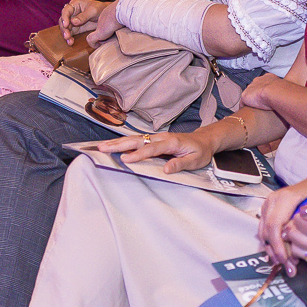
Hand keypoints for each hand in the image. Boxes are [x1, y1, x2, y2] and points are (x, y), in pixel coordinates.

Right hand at [60, 0, 117, 43]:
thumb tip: (73, 22)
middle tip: (67, 36)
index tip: (66, 25)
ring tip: (69, 41)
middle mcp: (71, 12)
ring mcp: (73, 21)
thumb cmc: (100, 9)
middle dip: (64, 28)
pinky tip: (71, 42)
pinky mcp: (75, 28)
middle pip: (63, 20)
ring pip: (65, 28)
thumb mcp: (93, 11)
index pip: (66, 10)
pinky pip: (70, 33)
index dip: (64, 18)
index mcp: (75, 5)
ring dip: (66, 34)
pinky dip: (70, 38)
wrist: (107, 15)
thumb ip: (83, 16)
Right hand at [95, 129, 214, 173]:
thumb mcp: (195, 161)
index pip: (151, 149)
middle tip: (103, 148)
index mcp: (171, 142)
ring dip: (118, 142)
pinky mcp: (154, 139)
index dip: (137, 154)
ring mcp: (156, 137)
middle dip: (119, 144)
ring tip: (102, 146)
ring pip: (135, 138)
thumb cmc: (200, 151)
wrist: (205, 140)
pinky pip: (137, 140)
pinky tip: (114, 146)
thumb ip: (180, 164)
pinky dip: (124, 143)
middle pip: (137, 140)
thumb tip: (166, 169)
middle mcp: (161, 137)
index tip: (125, 159)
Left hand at [238, 74, 296, 111]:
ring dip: (250, 102)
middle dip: (256, 95)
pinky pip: (242, 104)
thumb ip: (286, 93)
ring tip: (252, 111)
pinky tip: (246, 114)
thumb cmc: (284, 92)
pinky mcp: (245, 96)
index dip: (265, 91)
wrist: (275, 91)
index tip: (266, 97)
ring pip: (248, 96)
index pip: (264, 84)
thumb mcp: (287, 90)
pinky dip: (244, 108)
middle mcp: (258, 80)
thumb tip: (296, 98)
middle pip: (254, 88)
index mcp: (268, 78)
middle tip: (259, 105)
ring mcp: (250, 88)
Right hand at [258, 165, 306, 271]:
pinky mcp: (268, 211)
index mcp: (285, 198)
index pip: (275, 226)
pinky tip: (280, 254)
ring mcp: (269, 206)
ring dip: (273, 250)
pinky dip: (271, 244)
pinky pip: (264, 231)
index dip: (280, 246)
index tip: (287, 260)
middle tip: (288, 266)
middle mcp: (273, 201)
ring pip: (263, 233)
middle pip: (267, 232)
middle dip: (276, 252)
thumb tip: (299, 240)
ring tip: (285, 263)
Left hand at [282, 200, 306, 266]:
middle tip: (303, 213)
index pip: (296, 221)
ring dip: (296, 236)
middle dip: (293, 224)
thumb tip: (304, 209)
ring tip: (305, 224)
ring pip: (297, 249)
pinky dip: (303, 247)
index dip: (298, 210)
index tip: (306, 204)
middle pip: (293, 236)